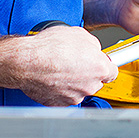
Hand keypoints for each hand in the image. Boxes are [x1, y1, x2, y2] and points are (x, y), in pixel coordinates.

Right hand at [0, 25, 117, 106]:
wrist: (26, 61)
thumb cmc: (49, 47)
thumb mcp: (78, 34)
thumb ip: (92, 45)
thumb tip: (93, 49)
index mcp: (99, 68)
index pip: (113, 71)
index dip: (105, 65)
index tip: (101, 63)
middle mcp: (90, 85)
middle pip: (95, 81)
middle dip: (87, 72)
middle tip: (73, 61)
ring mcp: (75, 97)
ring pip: (79, 89)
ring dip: (73, 81)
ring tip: (59, 67)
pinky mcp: (59, 103)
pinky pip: (64, 95)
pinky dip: (60, 88)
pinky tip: (52, 76)